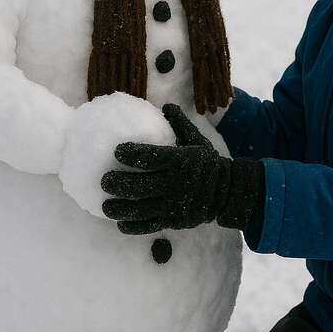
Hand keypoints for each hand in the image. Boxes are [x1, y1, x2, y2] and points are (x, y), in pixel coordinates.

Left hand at [101, 103, 264, 234]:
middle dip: (119, 184)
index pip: (153, 158)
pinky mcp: (175, 221)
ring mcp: (176, 205)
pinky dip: (134, 226)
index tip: (117, 151)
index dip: (133, 154)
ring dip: (121, 208)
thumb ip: (180, 123)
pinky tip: (121, 223)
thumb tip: (165, 105)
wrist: (227, 191)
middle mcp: (178, 183)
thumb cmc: (207, 162)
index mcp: (182, 160)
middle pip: (142, 185)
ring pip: (142, 209)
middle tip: (104, 180)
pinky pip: (151, 226)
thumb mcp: (197, 139)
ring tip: (105, 205)